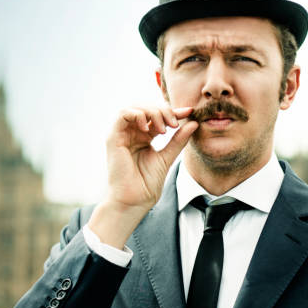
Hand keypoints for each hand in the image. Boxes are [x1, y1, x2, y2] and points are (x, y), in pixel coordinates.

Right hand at [89, 105, 197, 247]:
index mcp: (144, 137)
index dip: (174, 111)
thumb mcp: (168, 156)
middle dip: (163, 111)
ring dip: (152, 112)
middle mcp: (132, 133)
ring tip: (163, 129)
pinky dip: (138, 115)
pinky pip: (123, 114)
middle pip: (147, 108)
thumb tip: (193, 123)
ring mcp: (122, 134)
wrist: (136, 199)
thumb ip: (179, 140)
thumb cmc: (148, 183)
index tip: (190, 112)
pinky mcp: (113, 137)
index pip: (158, 116)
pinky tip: (148, 127)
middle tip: (174, 124)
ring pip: (135, 107)